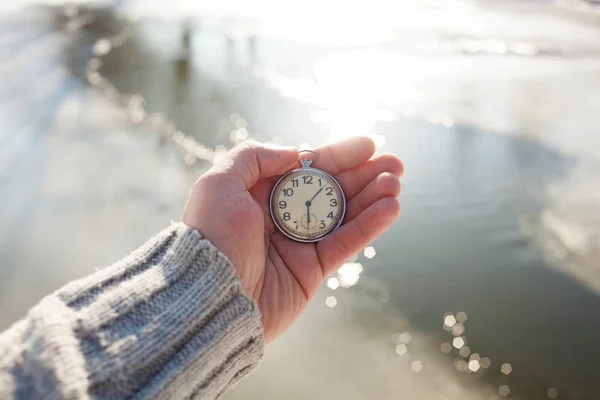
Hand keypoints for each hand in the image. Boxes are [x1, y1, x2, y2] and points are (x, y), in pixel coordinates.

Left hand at [182, 137, 402, 341]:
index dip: (338, 155)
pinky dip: (370, 225)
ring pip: (344, 214)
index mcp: (260, 193)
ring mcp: (299, 244)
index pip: (307, 168)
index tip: (368, 144)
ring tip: (396, 181)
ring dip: (373, 196)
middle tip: (395, 162)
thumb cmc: (210, 236)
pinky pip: (346, 243)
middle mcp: (282, 216)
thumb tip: (295, 154)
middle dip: (364, 174)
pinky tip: (391, 207)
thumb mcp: (218, 183)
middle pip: (331, 189)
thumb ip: (254, 157)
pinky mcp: (312, 271)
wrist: (208, 296)